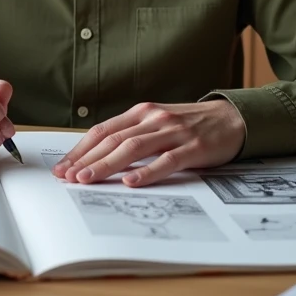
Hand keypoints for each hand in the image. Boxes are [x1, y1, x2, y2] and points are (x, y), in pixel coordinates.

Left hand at [51, 100, 244, 187]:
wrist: (232, 118)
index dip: (81, 149)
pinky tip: (131, 182)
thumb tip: (98, 157)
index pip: (103, 131)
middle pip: (113, 140)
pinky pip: (166, 160)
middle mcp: (153, 118)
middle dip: (87, 160)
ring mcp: (173, 132)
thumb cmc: (190, 125)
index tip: (63, 167)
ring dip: (107, 165)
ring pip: (133, 148)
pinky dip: (147, 172)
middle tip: (67, 177)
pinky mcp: (193, 147)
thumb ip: (132, 135)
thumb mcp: (157, 124)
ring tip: (88, 180)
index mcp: (141, 113)